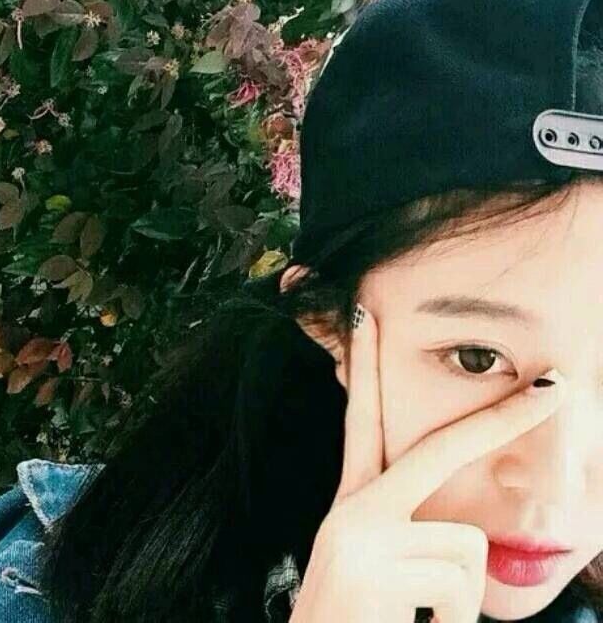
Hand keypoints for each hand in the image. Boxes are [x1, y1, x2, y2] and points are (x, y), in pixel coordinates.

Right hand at [289, 304, 565, 622]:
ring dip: (456, 594)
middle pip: (439, 447)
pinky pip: (457, 587)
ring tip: (415, 613)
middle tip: (558, 386)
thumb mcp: (373, 563)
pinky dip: (448, 620)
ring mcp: (360, 535)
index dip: (366, 367)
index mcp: (352, 502)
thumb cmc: (351, 614)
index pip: (361, 421)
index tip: (369, 318)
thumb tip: (466, 533)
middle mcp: (351, 508)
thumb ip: (409, 530)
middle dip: (502, 417)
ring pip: (464, 545)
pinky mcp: (373, 569)